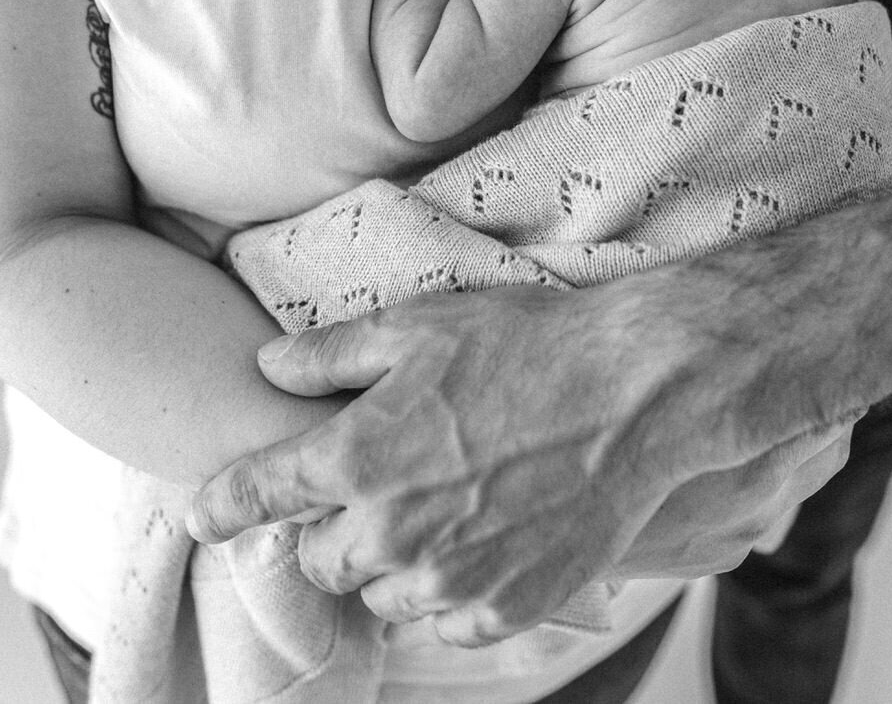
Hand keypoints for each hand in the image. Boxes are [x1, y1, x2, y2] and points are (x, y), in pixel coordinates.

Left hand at [187, 284, 855, 645]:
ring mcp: (448, 580)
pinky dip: (449, 590)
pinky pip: (444, 621)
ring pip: (381, 594)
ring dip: (391, 561)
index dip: (220, 505)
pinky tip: (483, 536)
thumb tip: (268, 365)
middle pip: (318, 559)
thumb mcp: (420, 323)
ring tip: (441, 505)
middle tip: (377, 484)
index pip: (257, 495)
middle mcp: (391, 529)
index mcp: (359, 455)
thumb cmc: (527, 344)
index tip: (203, 514)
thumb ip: (331, 353)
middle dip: (331, 526)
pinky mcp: (501, 612)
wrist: (634, 393)